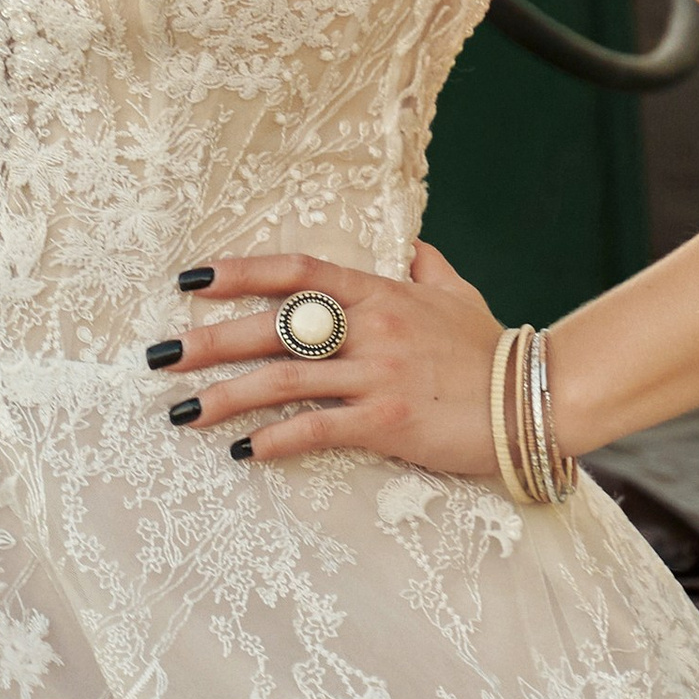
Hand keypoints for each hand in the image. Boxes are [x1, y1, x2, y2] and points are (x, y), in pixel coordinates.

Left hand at [146, 243, 506, 472]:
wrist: (539, 399)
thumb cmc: (492, 350)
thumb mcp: (458, 295)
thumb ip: (427, 269)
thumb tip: (413, 248)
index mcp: (380, 293)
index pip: (296, 271)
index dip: (239, 273)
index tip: (191, 281)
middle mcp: (371, 327)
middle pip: (273, 327)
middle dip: (209, 341)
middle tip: (159, 355)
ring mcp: (378, 374)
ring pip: (283, 380)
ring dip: (225, 396)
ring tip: (179, 411)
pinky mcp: (388, 420)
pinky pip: (319, 428)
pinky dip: (277, 439)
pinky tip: (244, 451)